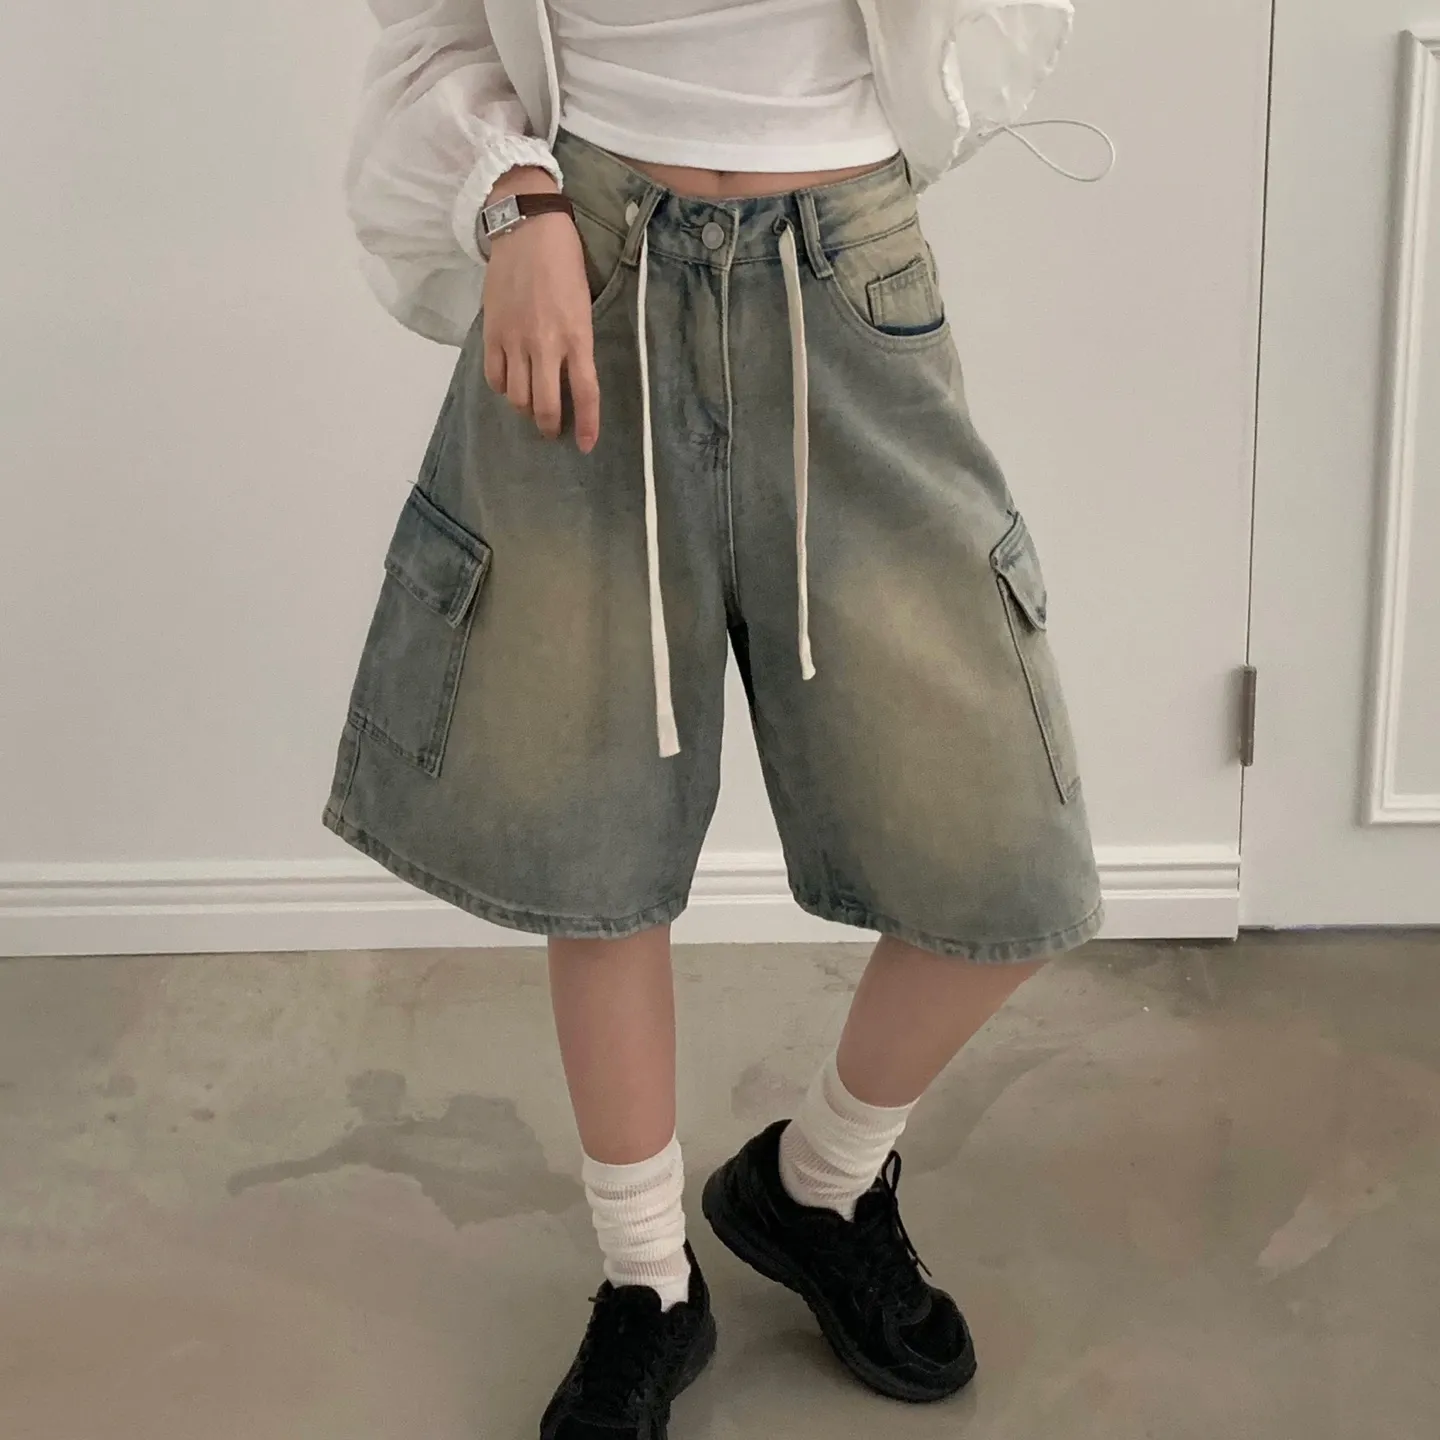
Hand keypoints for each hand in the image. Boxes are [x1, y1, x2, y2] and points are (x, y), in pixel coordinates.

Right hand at [481, 168, 599, 452]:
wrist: (527, 229)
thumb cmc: (564, 262)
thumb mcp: (583, 304)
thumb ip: (578, 342)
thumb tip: (572, 375)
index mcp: (577, 336)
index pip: (585, 393)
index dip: (588, 425)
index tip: (587, 445)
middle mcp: (546, 344)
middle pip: (545, 405)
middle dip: (550, 426)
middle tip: (553, 430)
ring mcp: (515, 340)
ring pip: (517, 397)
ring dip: (526, 409)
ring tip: (532, 406)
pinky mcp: (492, 332)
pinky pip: (494, 376)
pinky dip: (503, 388)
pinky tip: (510, 383)